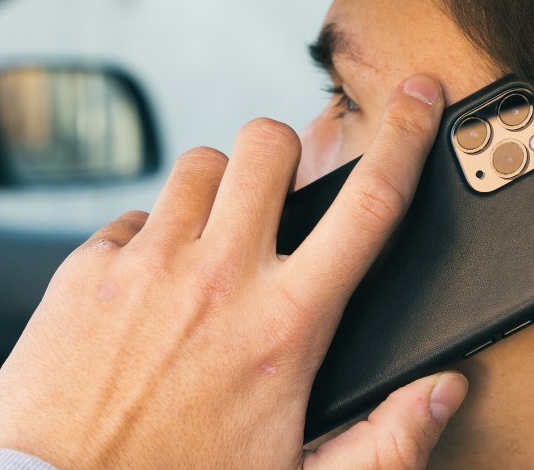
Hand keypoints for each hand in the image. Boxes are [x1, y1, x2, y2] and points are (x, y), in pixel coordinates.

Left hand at [0, 74, 466, 469]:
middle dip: (285, 149)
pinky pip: (133, 216)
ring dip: (216, 191)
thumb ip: (388, 440)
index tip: (421, 97)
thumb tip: (444, 389)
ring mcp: (150, 266)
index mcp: (288, 323)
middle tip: (278, 191)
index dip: (408, 137)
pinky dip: (149, 238)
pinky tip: (149, 291)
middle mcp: (221, 277)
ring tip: (210, 243)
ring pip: (199, 165)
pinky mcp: (89, 271)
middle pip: (270, 145)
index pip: (370, 203)